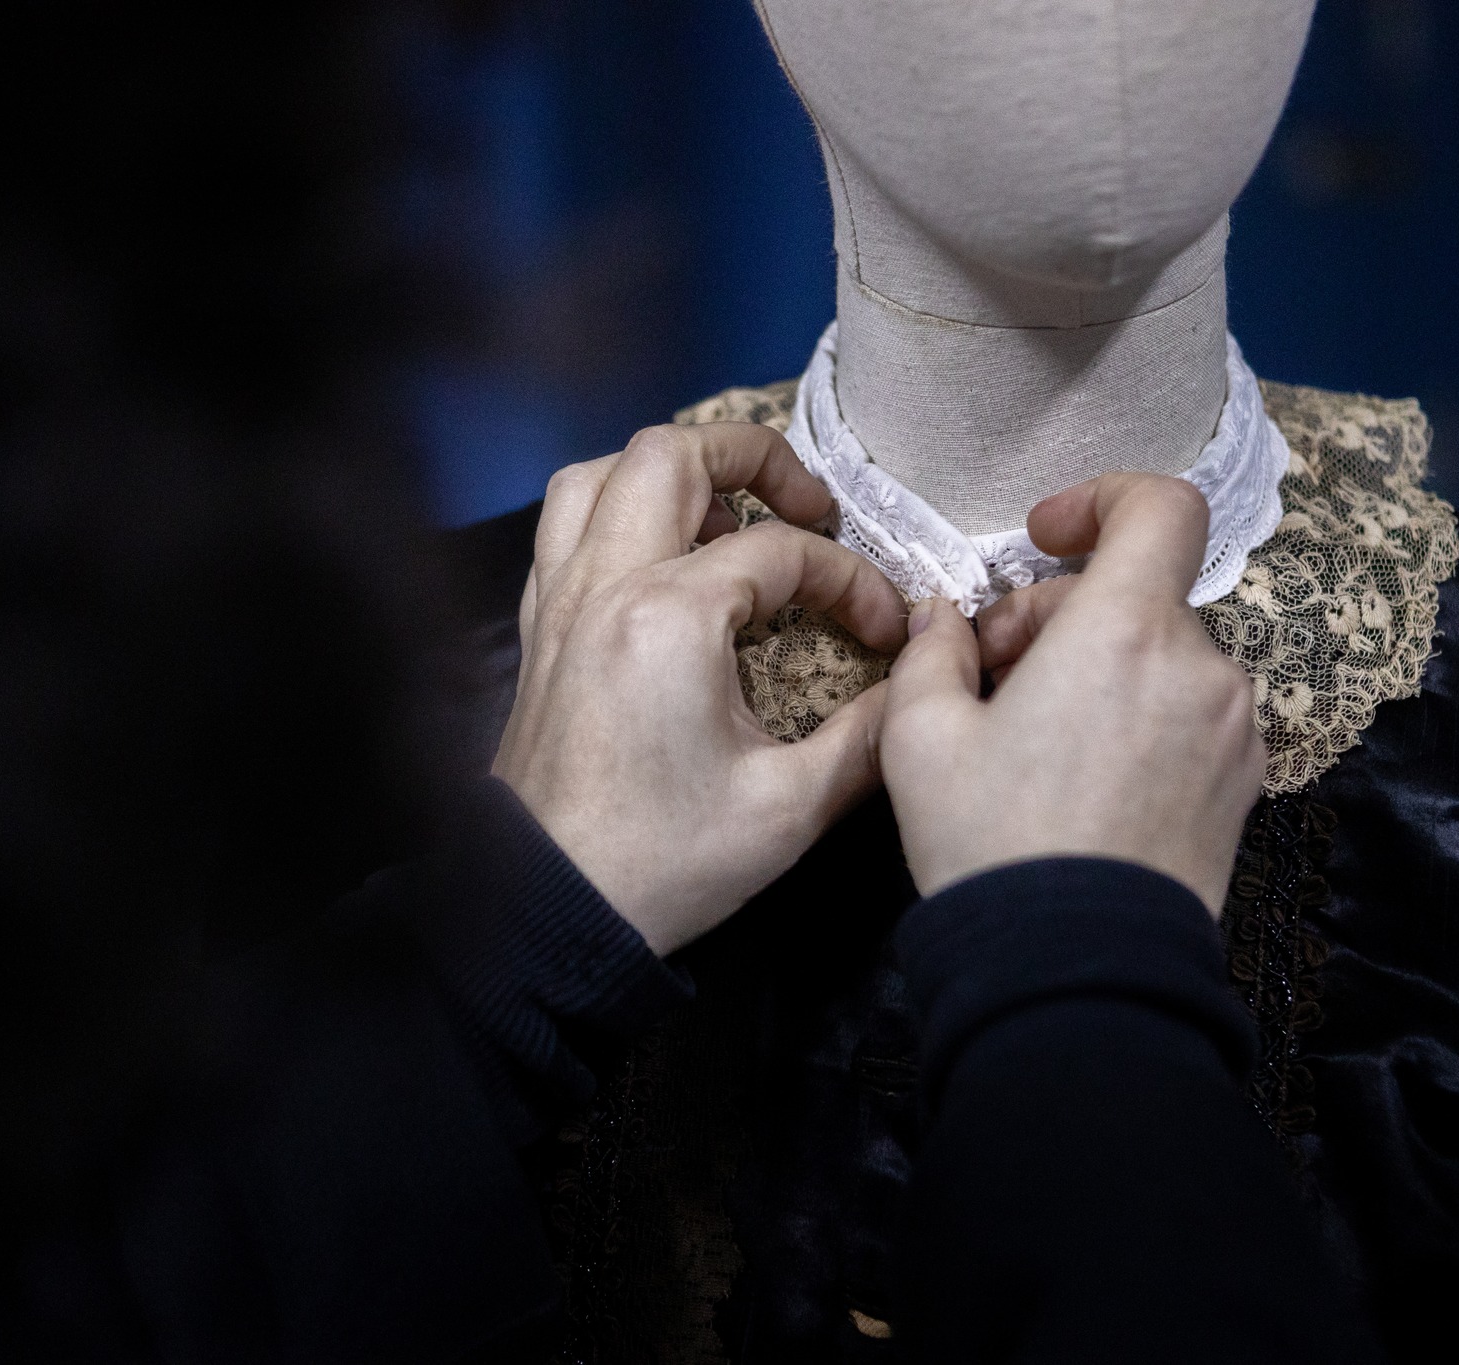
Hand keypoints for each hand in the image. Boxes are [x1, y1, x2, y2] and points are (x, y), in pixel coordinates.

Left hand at [494, 423, 906, 954]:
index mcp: (669, 616)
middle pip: (671, 456)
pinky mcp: (539, 636)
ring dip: (670, 475)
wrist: (548, 915)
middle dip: (754, 458)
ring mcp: (560, 606)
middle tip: (809, 508)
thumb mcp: (790, 808)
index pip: (782, 551)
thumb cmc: (662, 865)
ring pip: (598, 477)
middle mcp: (604, 588)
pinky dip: (616, 517)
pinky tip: (662, 565)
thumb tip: (920, 686)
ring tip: (728, 519)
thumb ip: (868, 736)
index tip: (885, 635)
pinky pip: (563, 531)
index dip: (852, 582)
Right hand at [879, 474, 1265, 914]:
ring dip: (1101, 668)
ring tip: (1031, 736)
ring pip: (1164, 656)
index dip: (1102, 499)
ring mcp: (1234, 730)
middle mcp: (1200, 668)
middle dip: (1060, 615)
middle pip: (1139, 593)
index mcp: (1126, 632)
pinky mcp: (1243, 784)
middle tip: (991, 673)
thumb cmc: (995, 848)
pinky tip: (1081, 778)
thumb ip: (933, 652)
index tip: (1044, 539)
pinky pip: (1190, 714)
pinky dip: (1140, 716)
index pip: (1161, 507)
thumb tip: (943, 620)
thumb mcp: (922, 740)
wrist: (1077, 973)